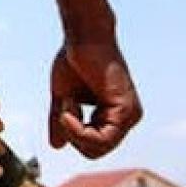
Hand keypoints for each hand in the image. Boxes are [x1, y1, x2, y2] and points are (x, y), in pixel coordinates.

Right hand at [48, 40, 141, 157]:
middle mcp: (127, 118)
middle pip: (95, 151)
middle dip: (72, 135)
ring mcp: (129, 116)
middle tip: (62, 109)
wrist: (84, 35)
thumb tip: (56, 146)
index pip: (93, 145)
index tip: (61, 110)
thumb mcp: (64, 96)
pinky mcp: (125, 110)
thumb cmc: (75, 59)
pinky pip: (101, 138)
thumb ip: (62, 121)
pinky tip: (67, 110)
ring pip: (98, 148)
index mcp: (115, 116)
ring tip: (66, 105)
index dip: (71, 134)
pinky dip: (78, 130)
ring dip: (73, 131)